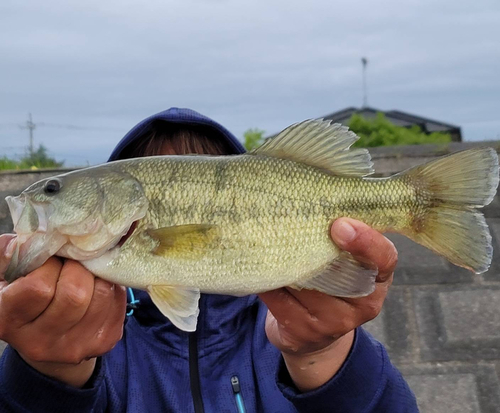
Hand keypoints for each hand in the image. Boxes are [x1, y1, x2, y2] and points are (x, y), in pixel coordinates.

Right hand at [0, 234, 126, 386]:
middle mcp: (40, 342)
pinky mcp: (104, 342)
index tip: (49, 261)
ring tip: (85, 274)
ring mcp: (75, 347)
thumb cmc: (25, 295)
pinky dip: (111, 285)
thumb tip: (28, 241)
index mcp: (9, 321)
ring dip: (96, 275)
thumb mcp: (8, 274)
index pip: (38, 287)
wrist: (47, 335)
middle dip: (77, 268)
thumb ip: (13, 255)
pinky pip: (118, 300)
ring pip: (102, 294)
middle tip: (71, 264)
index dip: (49, 265)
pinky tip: (96, 286)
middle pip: (75, 293)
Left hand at [259, 218, 396, 391]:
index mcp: (378, 278)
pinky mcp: (305, 333)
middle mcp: (362, 304)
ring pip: (304, 285)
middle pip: (338, 271)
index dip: (366, 241)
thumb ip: (340, 238)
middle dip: (313, 246)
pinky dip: (268, 283)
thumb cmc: (330, 284)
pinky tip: (260, 270)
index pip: (384, 258)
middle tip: (292, 223)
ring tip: (267, 240)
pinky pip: (280, 301)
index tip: (340, 225)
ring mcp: (334, 323)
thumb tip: (313, 202)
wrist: (313, 335)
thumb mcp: (346, 261)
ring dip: (284, 263)